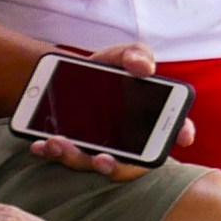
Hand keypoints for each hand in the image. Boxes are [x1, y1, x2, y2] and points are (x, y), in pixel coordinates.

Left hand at [20, 43, 195, 167]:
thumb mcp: (120, 56)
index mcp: (149, 122)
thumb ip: (136, 54)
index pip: (173, 131)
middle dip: (113, 165)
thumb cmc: (105, 69)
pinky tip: (39, 144)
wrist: (66, 79)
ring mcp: (101, 151)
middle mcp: (130, 145)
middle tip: (100, 158)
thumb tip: (143, 67)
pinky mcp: (74, 151)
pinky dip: (50, 152)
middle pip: (130, 165)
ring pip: (93, 165)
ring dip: (75, 158)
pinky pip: (64, 158)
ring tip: (57, 143)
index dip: (180, 134)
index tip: (182, 137)